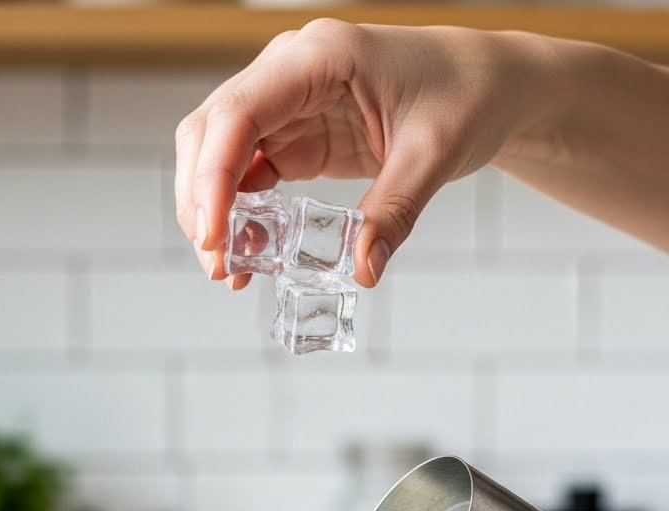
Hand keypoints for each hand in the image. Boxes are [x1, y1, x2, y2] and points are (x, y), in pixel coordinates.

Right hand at [175, 21, 554, 287]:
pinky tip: (249, 257)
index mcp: (320, 57)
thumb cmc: (467, 95)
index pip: (239, 112)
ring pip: (220, 155)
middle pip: (211, 132)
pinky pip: (249, 176)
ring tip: (231, 272)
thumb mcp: (436, 156)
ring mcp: (288, 105)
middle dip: (202, 200)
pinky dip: (241, 216)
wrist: (488, 85)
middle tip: (219, 265)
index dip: (213, 176)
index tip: (213, 236)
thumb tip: (364, 271)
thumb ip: (395, 212)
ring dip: (215, 213)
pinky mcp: (297, 136)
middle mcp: (291, 73)